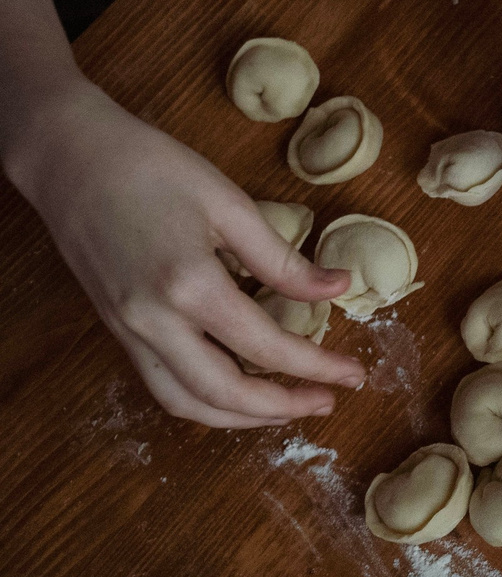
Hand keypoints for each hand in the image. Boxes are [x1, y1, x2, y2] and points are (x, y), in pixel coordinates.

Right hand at [7, 84, 362, 427]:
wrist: (71, 159)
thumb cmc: (152, 168)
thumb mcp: (229, 204)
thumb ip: (282, 259)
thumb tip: (341, 288)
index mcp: (188, 286)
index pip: (265, 348)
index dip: (317, 367)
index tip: (355, 374)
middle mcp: (152, 322)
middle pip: (222, 394)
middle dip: (280, 408)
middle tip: (328, 400)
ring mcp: (128, 331)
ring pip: (184, 402)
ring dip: (239, 417)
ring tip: (287, 406)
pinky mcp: (117, 330)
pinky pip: (162, 383)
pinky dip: (204, 400)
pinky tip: (238, 387)